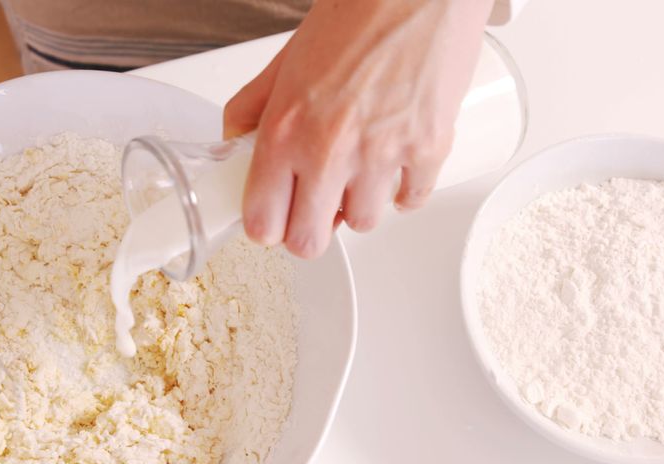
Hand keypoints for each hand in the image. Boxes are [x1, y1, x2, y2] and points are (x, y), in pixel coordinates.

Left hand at [224, 0, 494, 257]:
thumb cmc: (359, 12)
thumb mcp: (286, 60)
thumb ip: (254, 106)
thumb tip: (235, 138)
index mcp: (285, 129)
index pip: (262, 221)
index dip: (266, 226)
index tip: (273, 217)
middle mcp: (330, 150)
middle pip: (309, 242)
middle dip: (308, 230)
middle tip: (312, 208)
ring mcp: (381, 155)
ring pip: (362, 224)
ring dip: (356, 204)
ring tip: (358, 169)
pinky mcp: (428, 150)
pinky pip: (410, 201)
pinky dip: (402, 189)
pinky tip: (394, 161)